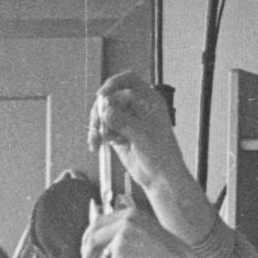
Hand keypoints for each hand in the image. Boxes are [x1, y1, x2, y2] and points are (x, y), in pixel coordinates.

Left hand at [85, 198, 181, 257]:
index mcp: (131, 214)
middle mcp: (124, 221)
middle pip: (92, 237)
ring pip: (102, 256)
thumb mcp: (146, 235)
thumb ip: (125, 235)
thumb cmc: (167, 257)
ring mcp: (121, 236)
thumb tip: (102, 248)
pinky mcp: (120, 252)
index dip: (88, 237)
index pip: (99, 222)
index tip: (84, 250)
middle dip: (85, 255)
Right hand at [88, 73, 189, 200]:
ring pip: (103, 113)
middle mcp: (136, 107)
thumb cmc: (161, 154)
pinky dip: (96, 136)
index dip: (114, 83)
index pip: (129, 80)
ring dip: (97, 125)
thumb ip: (124, 121)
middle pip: (111, 97)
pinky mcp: (117, 133)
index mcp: (148, 100)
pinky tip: (96, 145)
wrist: (160, 176)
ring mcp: (126, 120)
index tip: (102, 95)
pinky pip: (101, 129)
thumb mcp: (143, 135)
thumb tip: (105, 111)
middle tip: (98, 124)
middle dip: (101, 110)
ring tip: (98, 140)